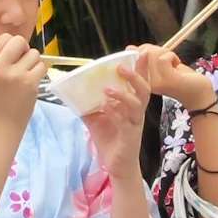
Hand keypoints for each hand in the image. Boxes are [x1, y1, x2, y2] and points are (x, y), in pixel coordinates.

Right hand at [0, 31, 46, 136]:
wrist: (2, 122)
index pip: (3, 38)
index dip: (10, 46)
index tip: (9, 59)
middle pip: (19, 41)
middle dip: (23, 49)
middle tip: (20, 63)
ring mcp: (14, 75)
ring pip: (33, 53)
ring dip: (32, 62)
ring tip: (24, 75)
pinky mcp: (29, 82)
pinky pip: (41, 65)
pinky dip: (39, 72)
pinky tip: (30, 82)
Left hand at [83, 59, 149, 173]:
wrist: (117, 166)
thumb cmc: (110, 140)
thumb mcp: (97, 118)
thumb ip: (89, 105)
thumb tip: (72, 91)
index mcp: (132, 105)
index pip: (139, 83)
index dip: (141, 68)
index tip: (138, 52)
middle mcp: (137, 112)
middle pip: (144, 90)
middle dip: (135, 76)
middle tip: (121, 67)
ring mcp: (135, 124)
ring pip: (137, 104)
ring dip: (123, 94)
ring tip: (107, 88)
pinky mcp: (130, 136)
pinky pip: (125, 122)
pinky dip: (115, 112)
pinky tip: (104, 106)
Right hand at [130, 43, 217, 114]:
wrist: (199, 93)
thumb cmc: (180, 77)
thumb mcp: (160, 64)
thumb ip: (147, 56)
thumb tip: (130, 47)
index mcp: (141, 80)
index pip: (131, 59)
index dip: (141, 50)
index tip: (153, 52)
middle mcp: (145, 84)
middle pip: (142, 53)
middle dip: (157, 49)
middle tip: (168, 58)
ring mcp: (155, 83)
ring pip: (152, 54)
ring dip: (167, 53)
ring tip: (173, 62)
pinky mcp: (166, 80)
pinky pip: (163, 59)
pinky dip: (172, 56)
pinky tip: (177, 64)